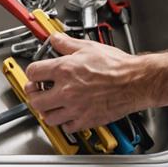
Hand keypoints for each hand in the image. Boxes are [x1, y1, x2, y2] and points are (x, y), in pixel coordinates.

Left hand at [23, 33, 145, 131]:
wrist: (136, 81)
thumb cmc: (117, 66)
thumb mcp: (88, 47)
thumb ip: (66, 43)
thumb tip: (55, 39)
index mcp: (64, 70)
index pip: (32, 73)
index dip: (31, 72)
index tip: (35, 74)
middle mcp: (66, 91)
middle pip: (35, 100)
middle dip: (34, 94)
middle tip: (38, 91)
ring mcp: (75, 108)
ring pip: (47, 117)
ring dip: (46, 111)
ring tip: (50, 104)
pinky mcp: (86, 120)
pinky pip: (66, 127)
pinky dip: (64, 122)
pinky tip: (68, 114)